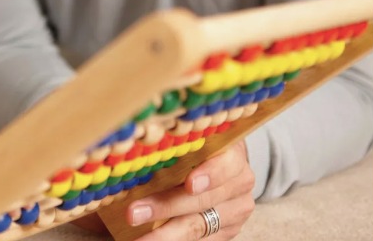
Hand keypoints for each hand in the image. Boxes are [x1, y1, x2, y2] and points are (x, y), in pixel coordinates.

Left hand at [127, 141, 255, 239]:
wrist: (219, 165)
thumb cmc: (194, 148)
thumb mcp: (189, 141)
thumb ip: (171, 148)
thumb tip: (133, 152)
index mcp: (231, 154)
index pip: (225, 164)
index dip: (210, 174)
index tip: (189, 185)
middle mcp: (239, 184)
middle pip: (203, 200)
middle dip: (165, 207)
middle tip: (133, 213)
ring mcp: (235, 211)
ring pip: (197, 225)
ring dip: (163, 233)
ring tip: (136, 237)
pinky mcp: (228, 231)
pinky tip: (149, 240)